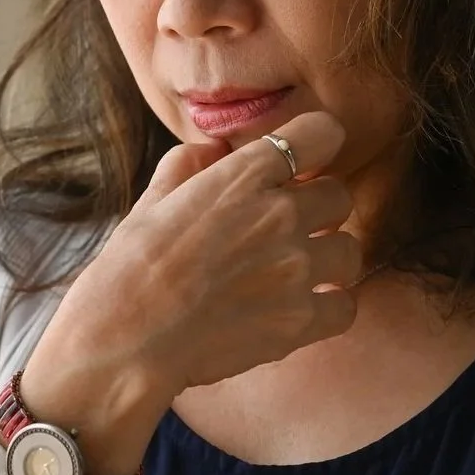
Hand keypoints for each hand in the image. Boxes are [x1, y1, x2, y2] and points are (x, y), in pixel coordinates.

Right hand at [20, 112, 362, 474]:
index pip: (321, 133)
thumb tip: (214, 150)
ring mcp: (295, 269)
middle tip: (290, 228)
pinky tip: (301, 308)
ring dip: (328, 259)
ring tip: (295, 273)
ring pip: (350, 250)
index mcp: (242, 177)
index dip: (316, 145)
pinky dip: (330, 307)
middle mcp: (279, 215)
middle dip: (318, 209)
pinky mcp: (300, 320)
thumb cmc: (130, 270)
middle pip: (339, 196)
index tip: (302, 164)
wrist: (125, 341)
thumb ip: (188, 165)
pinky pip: (346, 306)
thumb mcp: (151, 201)